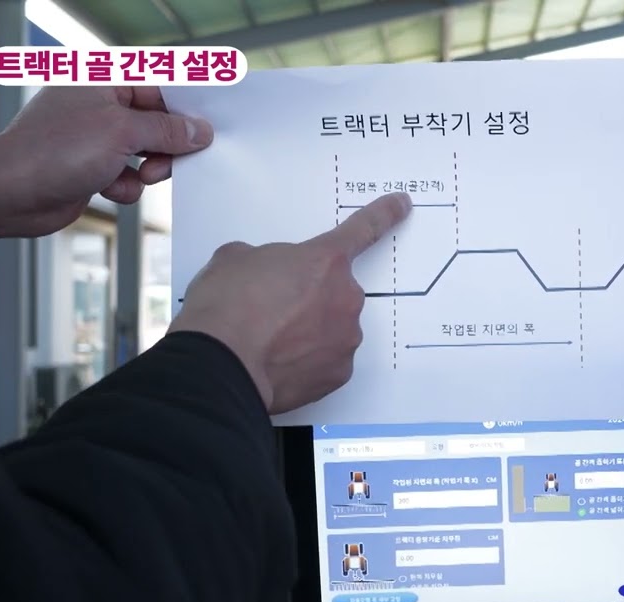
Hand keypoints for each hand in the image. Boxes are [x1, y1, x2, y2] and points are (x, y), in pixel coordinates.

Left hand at [0, 86, 211, 239]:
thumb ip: (167, 130)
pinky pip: (128, 174)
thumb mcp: (122, 132)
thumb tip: (199, 131)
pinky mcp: (92, 167)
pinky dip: (126, 185)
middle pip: (155, 122)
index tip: (204, 128)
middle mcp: (98, 106)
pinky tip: (109, 188)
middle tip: (168, 161)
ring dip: (148, 169)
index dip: (183, 110)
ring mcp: (94, 138)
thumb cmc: (55, 152)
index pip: (158, 88)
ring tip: (138, 176)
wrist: (12, 194)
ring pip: (146, 151)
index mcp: (101, 82)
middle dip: (166, 146)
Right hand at [168, 193, 412, 414]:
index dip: (384, 214)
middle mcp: (346, 297)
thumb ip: (264, 258)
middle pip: (334, 292)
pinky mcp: (340, 373)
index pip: (363, 229)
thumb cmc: (226, 308)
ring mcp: (347, 337)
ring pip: (331, 329)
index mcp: (325, 260)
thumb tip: (263, 273)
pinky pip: (326, 361)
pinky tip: (279, 362)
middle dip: (309, 299)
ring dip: (307, 332)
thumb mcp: (236, 258)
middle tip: (272, 311)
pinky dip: (306, 362)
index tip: (402, 205)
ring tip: (270, 341)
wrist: (221, 365)